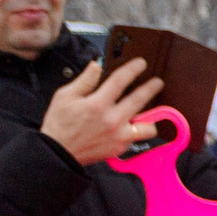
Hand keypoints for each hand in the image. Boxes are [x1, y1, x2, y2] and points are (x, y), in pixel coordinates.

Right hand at [39, 57, 163, 165]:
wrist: (58, 152)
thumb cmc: (59, 123)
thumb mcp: (65, 96)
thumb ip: (85, 81)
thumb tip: (96, 66)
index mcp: (97, 104)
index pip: (120, 81)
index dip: (132, 69)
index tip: (141, 63)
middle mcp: (112, 119)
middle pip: (139, 100)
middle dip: (151, 88)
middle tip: (157, 82)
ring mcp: (119, 135)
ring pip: (147, 125)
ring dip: (151, 116)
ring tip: (152, 110)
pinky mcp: (121, 147)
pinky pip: (138, 137)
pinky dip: (139, 130)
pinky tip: (135, 125)